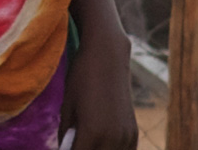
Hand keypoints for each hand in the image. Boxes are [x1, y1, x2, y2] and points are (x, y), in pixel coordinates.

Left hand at [64, 29, 138, 149]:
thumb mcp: (67, 108)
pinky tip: (101, 145)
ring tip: (86, 142)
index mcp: (92, 133)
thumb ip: (66, 134)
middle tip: (75, 143)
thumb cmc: (81, 79)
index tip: (64, 149)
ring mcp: (125, 136)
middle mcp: (112, 138)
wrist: (108, 56)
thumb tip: (66, 149)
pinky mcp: (133, 132)